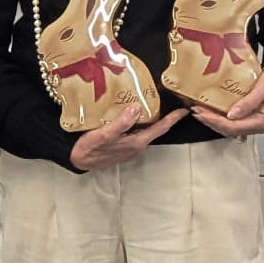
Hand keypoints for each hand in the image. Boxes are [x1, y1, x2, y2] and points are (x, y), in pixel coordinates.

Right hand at [70, 104, 188, 171]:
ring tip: (151, 104)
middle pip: (155, 129)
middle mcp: (137, 146)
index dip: (173, 118)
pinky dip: (138, 122)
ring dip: (150, 119)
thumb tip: (137, 108)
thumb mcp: (105, 134)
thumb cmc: (90, 149)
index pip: (160, 128)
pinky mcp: (122, 146)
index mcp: (137, 142)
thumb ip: (122, 122)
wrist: (78, 161)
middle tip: (168, 101)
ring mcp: (130, 148)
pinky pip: (135, 132)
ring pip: (145, 130)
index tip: (184, 109)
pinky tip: (132, 114)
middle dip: (163, 116)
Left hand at [189, 60, 263, 138]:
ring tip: (198, 110)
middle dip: (210, 121)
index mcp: (260, 122)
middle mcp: (254, 125)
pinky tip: (208, 109)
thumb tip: (231, 115)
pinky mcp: (247, 115)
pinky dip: (217, 115)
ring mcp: (250, 121)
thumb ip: (248, 103)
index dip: (215, 121)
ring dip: (211, 119)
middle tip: (195, 111)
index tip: (202, 113)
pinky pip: (229, 119)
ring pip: (227, 126)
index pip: (233, 127)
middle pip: (228, 129)